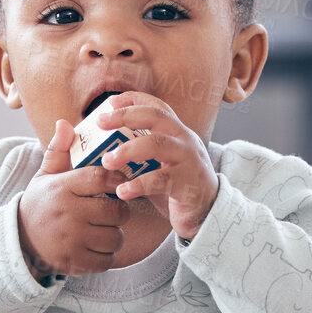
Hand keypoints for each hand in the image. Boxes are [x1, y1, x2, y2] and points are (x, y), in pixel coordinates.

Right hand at [15, 119, 132, 280]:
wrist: (17, 240)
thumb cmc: (40, 203)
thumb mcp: (45, 176)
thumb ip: (59, 151)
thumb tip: (65, 123)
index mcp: (62, 188)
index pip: (100, 177)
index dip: (116, 179)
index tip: (118, 183)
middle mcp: (68, 213)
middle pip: (116, 211)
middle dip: (120, 212)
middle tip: (113, 211)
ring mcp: (71, 240)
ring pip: (115, 238)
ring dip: (114, 235)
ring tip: (104, 230)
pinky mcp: (74, 261)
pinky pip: (107, 260)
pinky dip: (106, 256)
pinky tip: (95, 247)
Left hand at [97, 93, 218, 240]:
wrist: (210, 213)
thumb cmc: (179, 186)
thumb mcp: (163, 163)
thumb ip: (141, 154)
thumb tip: (103, 150)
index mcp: (178, 133)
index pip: (157, 107)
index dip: (134, 99)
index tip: (110, 102)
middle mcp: (185, 141)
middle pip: (156, 117)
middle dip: (125, 116)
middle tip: (100, 123)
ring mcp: (189, 160)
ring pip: (157, 144)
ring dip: (127, 150)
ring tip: (106, 161)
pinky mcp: (188, 183)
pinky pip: (160, 180)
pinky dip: (138, 185)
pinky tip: (122, 192)